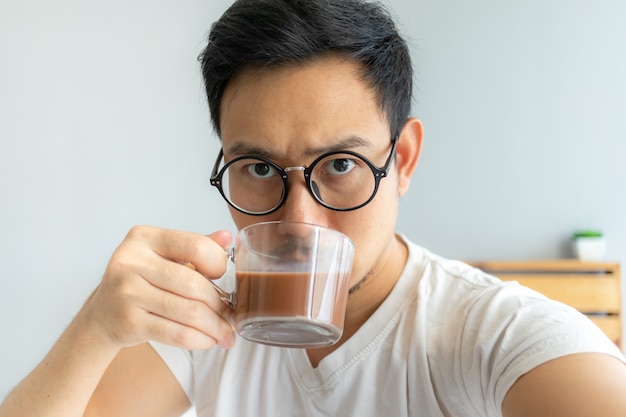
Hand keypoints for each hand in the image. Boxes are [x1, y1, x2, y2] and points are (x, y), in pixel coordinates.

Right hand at [81, 225, 235, 350]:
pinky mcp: (129, 322)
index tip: (224, 277)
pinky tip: (209, 340)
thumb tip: (227, 237)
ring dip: (214, 326)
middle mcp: (131, 261)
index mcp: (144, 238)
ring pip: (188, 311)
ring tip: (225, 332)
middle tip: (230, 314)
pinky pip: (177, 333)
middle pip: (193, 283)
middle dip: (219, 303)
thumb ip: (195, 246)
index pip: (195, 246)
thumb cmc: (141, 282)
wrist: (102, 315)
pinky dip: (200, 340)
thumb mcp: (164, 257)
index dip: (218, 263)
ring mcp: (127, 293)